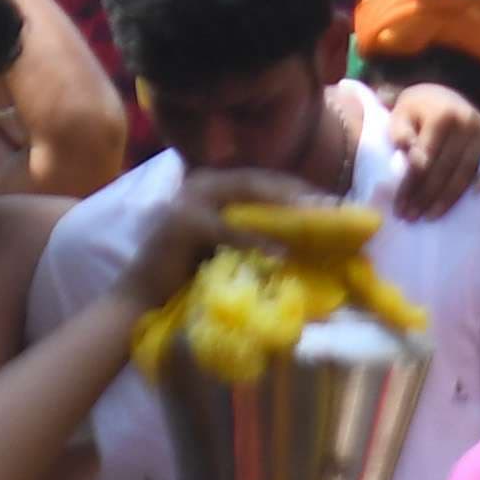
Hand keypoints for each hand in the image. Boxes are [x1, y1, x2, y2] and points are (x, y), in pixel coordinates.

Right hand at [121, 166, 337, 312]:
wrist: (143, 298)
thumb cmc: (190, 274)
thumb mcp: (229, 246)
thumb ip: (257, 231)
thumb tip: (307, 236)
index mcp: (216, 184)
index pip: (267, 180)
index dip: (302, 189)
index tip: (336, 203)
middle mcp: (203, 183)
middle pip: (262, 182)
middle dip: (300, 194)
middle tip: (334, 209)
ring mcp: (190, 199)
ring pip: (248, 196)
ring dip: (285, 209)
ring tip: (317, 222)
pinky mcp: (182, 222)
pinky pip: (227, 229)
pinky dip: (255, 241)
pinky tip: (280, 253)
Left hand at [381, 80, 479, 215]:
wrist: (439, 93)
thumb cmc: (415, 110)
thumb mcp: (400, 115)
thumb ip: (402, 135)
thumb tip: (414, 160)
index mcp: (442, 114)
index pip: (425, 160)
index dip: (410, 186)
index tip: (400, 207)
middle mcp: (467, 120)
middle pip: (445, 169)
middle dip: (426, 197)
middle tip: (411, 218)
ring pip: (467, 172)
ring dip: (449, 198)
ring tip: (430, 217)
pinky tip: (477, 194)